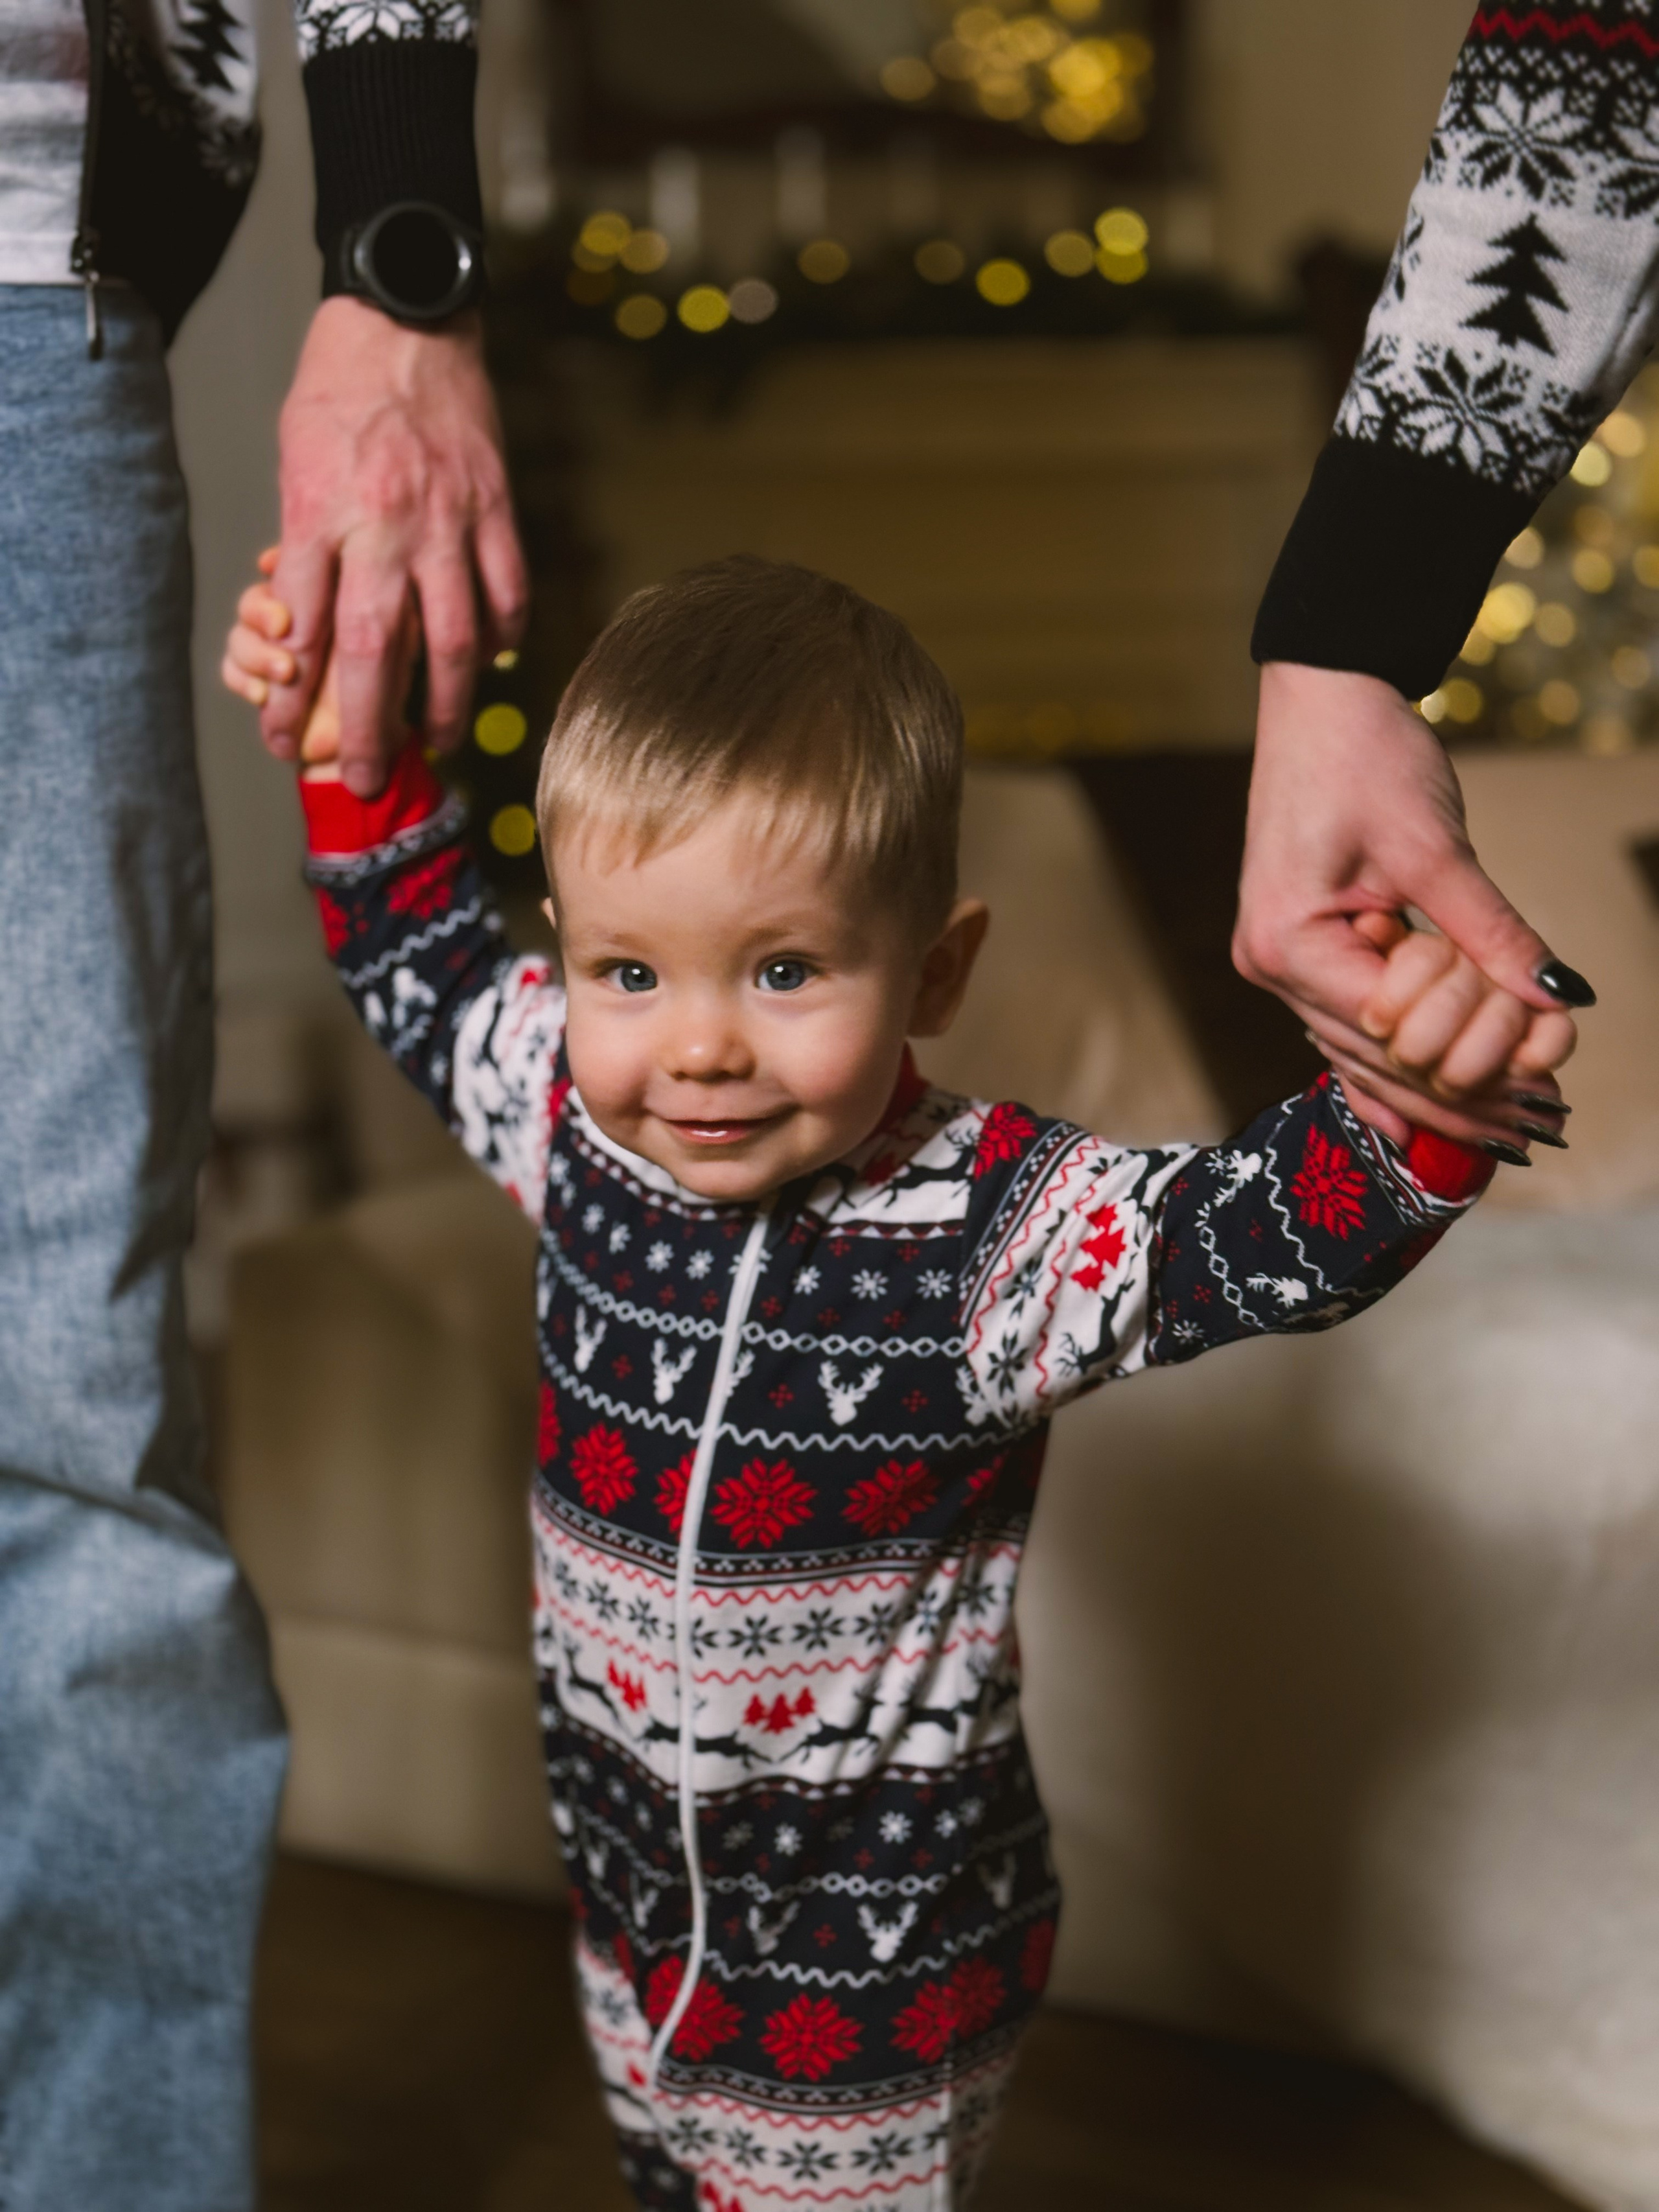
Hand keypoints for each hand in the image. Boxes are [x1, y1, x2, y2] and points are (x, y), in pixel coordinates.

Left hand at [258, 297, 527, 795]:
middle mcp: (386, 524)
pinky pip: (506, 593)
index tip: (284, 743)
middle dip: (370, 727)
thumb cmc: (340, 390)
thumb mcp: (297, 462)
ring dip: (449, 703)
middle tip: (366, 779)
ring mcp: (450, 519)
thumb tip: (311, 628)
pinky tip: (491, 663)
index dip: (292, 697)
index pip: (303, 627)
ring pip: (455, 638)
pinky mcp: (496, 507)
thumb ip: (305, 546)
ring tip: (441, 743)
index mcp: (322, 511)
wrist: (405, 314)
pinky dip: (501, 638)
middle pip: (380, 651)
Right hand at [1236, 664, 1591, 1146]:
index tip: (1536, 1097)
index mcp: (1288, 945)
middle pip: (1373, 1058)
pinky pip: (1349, 1021)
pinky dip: (1395, 1058)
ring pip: (1362, 1049)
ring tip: (1505, 1125)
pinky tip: (1420, 1110)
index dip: (1467, 1068)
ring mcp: (1280, 960)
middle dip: (1455, 1096)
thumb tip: (1561, 997)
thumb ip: (1491, 932)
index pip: (1389, 1033)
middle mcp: (1270, 965)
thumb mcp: (1436, 849)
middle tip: (1534, 1134)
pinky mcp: (1300, 944)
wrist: (1322, 695)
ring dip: (1432, 1083)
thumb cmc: (1364, 756)